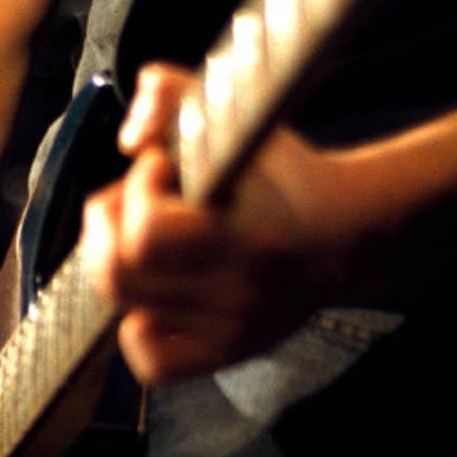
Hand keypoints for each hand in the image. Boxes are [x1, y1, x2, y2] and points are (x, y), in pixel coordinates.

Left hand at [82, 63, 382, 382]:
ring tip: (144, 237)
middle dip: (109, 225)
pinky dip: (137, 328)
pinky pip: (150, 361)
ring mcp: (231, 331)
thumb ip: (174, 95)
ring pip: (125, 309)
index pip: (146, 236)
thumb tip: (129, 137)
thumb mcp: (239, 117)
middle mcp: (239, 294)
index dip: (135, 193)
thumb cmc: (285, 176)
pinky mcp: (225, 354)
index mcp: (247, 237)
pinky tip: (155, 294)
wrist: (347, 234)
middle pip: (118, 276)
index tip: (158, 167)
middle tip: (133, 200)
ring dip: (119, 263)